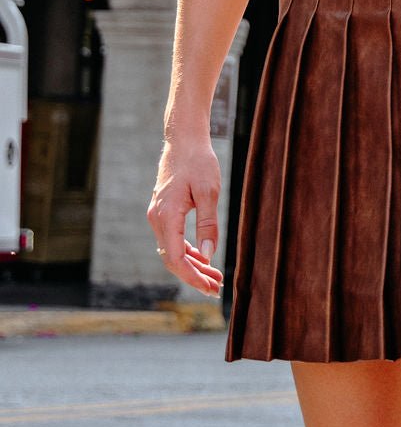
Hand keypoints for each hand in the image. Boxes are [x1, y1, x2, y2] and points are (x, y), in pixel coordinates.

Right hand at [147, 135, 223, 297]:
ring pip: (173, 249)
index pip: (176, 259)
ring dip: (193, 264)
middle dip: (194, 275)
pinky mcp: (163, 211)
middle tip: (217, 287)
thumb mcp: (209, 192)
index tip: (210, 287)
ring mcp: (158, 215)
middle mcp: (157, 219)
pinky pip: (173, 238)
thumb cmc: (198, 162)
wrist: (184, 139)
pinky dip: (188, 250)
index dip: (192, 277)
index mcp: (166, 216)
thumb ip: (208, 225)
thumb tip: (210, 256)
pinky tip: (203, 257)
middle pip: (173, 258)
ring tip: (215, 276)